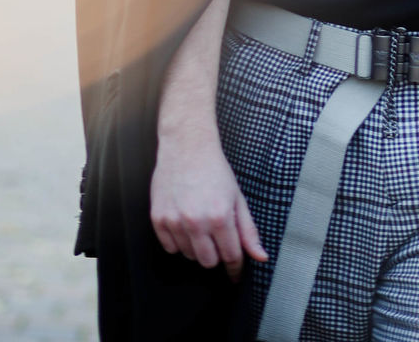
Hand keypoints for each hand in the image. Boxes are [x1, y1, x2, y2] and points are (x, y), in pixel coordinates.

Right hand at [150, 130, 266, 282]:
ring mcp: (175, 221)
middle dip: (216, 254)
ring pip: (189, 256)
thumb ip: (248, 231)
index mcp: (220, 217)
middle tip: (218, 236)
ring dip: (197, 246)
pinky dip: (179, 241)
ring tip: (200, 222)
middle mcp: (196, 222)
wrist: (187, 147)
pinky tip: (185, 222)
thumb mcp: (238, 198)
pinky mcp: (158, 220)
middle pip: (208, 262)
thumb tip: (260, 257)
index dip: (236, 267)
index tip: (236, 272)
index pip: (231, 256)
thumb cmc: (214, 170)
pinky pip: (170, 247)